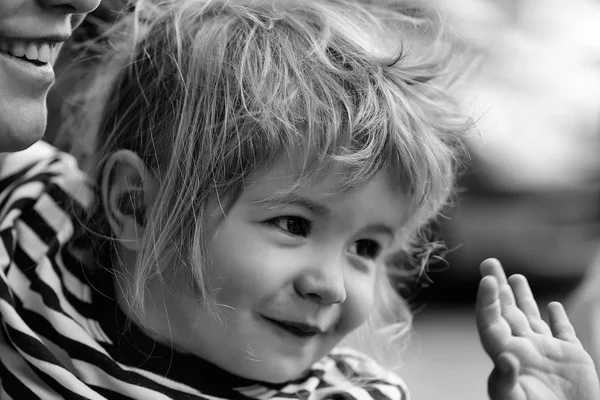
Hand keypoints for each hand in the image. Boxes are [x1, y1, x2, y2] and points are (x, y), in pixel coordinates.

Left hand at [475, 258, 599, 399]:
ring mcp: (547, 353)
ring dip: (523, 297)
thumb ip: (505, 382)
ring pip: (531, 318)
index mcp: (506, 356)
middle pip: (506, 312)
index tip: (487, 280)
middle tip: (489, 262)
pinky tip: (553, 306)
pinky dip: (558, 319)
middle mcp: (524, 349)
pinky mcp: (572, 360)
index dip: (486, 301)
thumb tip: (503, 358)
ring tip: (515, 276)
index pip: (490, 321)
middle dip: (497, 287)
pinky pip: (562, 333)